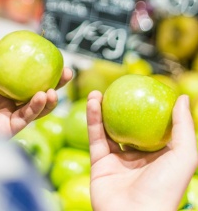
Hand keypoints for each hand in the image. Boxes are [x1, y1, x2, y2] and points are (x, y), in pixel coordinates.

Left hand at [0, 34, 71, 136]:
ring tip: (56, 87)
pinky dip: (37, 107)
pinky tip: (43, 96)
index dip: (36, 67)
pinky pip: (26, 117)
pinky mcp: (6, 129)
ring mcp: (5, 115)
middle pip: (33, 90)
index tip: (50, 56)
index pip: (20, 74)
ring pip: (34, 106)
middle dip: (52, 82)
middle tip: (66, 72)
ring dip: (49, 98)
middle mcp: (2, 100)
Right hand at [87, 90, 197, 210]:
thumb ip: (184, 127)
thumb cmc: (165, 188)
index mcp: (159, 155)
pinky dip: (92, 120)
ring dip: (101, 110)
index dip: (146, 108)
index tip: (141, 89)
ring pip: (107, 130)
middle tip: (116, 90)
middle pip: (127, 126)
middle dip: (120, 108)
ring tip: (97, 92)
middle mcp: (137, 157)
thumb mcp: (185, 155)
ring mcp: (117, 160)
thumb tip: (183, 98)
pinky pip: (95, 138)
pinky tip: (92, 103)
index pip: (152, 127)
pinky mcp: (99, 163)